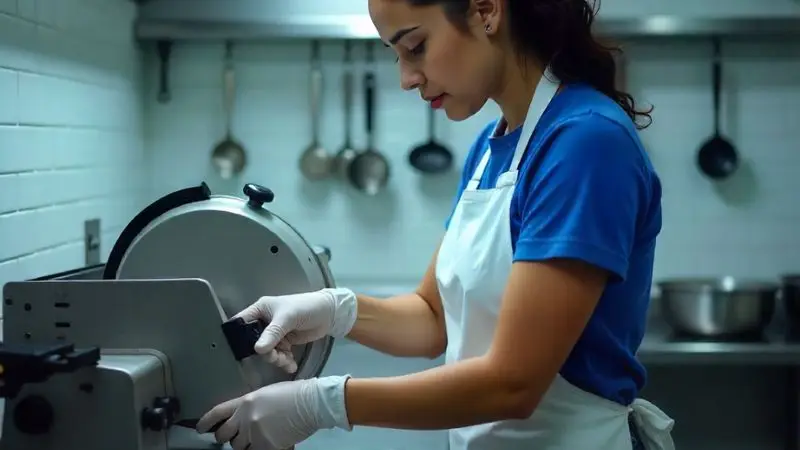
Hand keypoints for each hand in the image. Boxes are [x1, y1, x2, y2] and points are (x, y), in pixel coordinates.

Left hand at [197, 376, 350, 449]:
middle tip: (233, 438)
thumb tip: (244, 420)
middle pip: (223, 435)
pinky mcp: (265, 446)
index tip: (200, 428)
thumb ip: (251, 406)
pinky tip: (270, 445)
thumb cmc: (293, 394)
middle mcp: (244, 417)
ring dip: (245, 445)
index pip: (217, 412)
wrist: (310, 403)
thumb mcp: (266, 395)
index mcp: (244, 401)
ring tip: (257, 440)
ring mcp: (254, 433)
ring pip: (238, 447)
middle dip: (226, 438)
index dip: (205, 422)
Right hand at [236, 288, 356, 372]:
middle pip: (255, 342)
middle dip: (265, 353)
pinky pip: (279, 354)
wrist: (329, 313)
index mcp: (260, 310)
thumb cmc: (306, 307)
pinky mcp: (286, 341)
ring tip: (287, 362)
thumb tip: (258, 350)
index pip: (241, 323)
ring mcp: (275, 333)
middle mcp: (264, 321)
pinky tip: (292, 365)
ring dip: (276, 359)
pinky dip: (284, 361)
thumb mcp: (288, 318)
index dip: (238, 337)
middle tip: (276, 357)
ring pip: (267, 351)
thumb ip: (272, 333)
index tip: (242, 351)